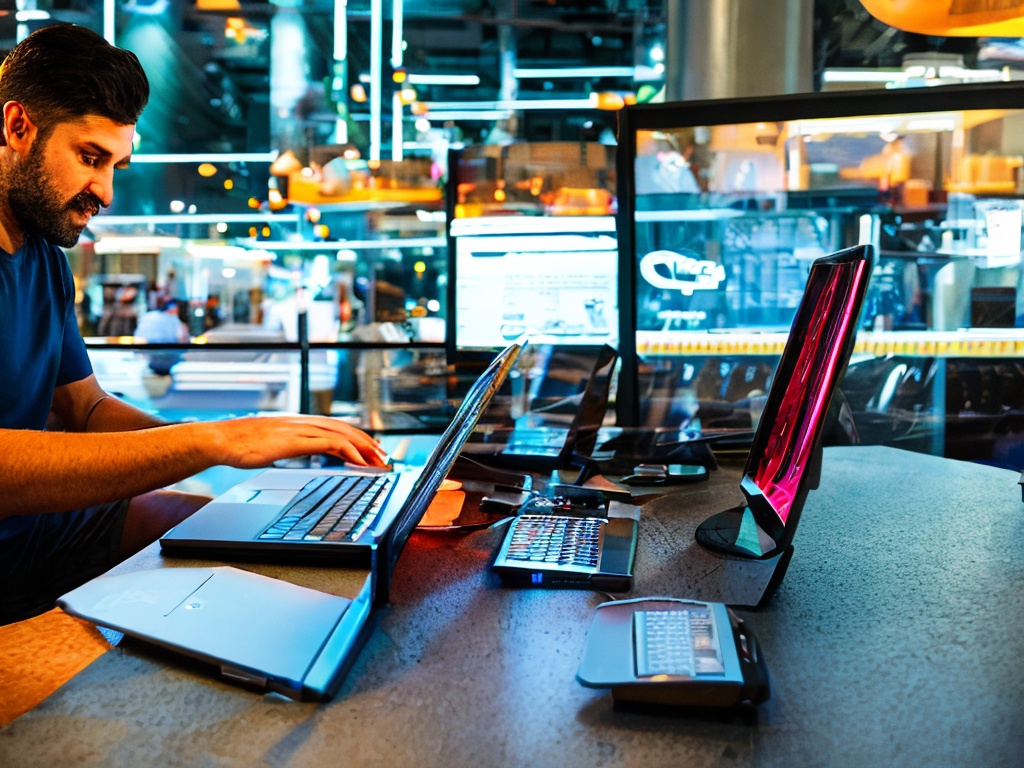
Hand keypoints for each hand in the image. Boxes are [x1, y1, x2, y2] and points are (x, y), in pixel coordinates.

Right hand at [208, 415, 387, 468]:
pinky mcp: (294, 440)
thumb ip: (284, 445)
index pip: (335, 426)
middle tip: (383, 455)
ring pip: (341, 435)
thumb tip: (289, 452)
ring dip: (363, 448)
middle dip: (367, 442)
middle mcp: (302, 421)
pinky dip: (347, 451)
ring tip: (378, 460)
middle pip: (344, 429)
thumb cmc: (239, 444)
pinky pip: (328, 444)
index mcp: (297, 422)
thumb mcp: (269, 444)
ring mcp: (299, 429)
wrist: (220, 439)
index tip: (369, 448)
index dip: (355, 436)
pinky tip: (358, 461)